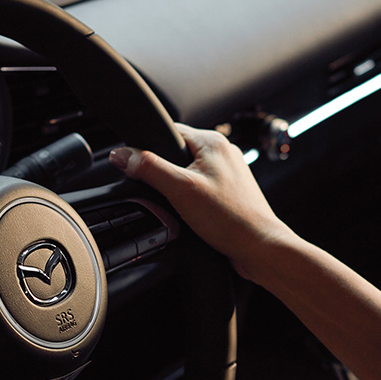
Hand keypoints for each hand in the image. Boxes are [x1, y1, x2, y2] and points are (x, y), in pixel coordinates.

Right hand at [110, 123, 297, 281]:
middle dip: (163, 172)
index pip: (168, 131)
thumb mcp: (180, 189)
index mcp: (213, 141)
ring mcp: (228, 174)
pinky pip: (199, 189)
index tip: (136, 164)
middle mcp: (223, 153)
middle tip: (162, 193)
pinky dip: (189, 200)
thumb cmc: (230, 219)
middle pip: (176, 153)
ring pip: (188, 173)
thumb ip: (149, 168)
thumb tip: (121, 154)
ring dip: (176, 188)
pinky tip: (190, 215)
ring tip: (179, 207)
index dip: (148, 147)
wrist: (260, 248)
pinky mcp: (229, 193)